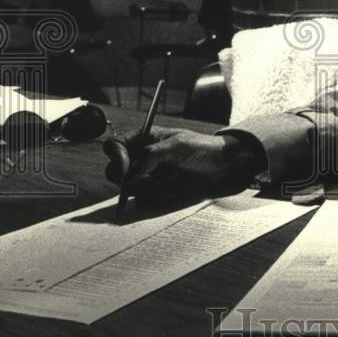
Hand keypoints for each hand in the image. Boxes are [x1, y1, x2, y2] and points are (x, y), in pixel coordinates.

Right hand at [104, 128, 265, 200]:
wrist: (222, 164)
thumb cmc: (201, 148)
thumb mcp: (178, 146)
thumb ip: (152, 156)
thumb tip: (130, 173)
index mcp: (144, 138)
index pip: (115, 147)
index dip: (116, 159)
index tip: (126, 173)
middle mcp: (141, 156)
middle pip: (115, 171)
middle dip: (129, 179)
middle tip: (149, 181)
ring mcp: (147, 173)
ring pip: (129, 187)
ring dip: (147, 188)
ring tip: (171, 181)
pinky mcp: (155, 188)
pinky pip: (144, 198)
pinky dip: (155, 196)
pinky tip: (173, 188)